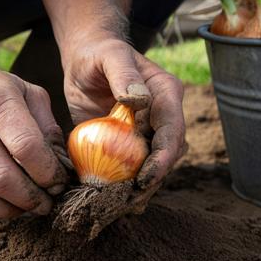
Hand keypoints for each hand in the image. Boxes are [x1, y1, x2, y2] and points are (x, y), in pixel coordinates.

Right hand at [0, 61, 67, 217]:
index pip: (25, 147)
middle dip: (32, 199)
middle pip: (1, 179)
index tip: (59, 181)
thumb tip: (63, 165)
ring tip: (28, 206)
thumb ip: (48, 127)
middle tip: (48, 201)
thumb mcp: (28, 93)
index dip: (48, 172)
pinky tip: (6, 202)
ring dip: (11, 210)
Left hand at [62, 37, 186, 189]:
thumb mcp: (110, 57)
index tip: (146, 177)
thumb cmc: (99, 53)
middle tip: (131, 201)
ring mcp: (148, 131)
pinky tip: (114, 203)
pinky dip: (125, 185)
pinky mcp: (130, 143)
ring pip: (153, 165)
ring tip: (122, 207)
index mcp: (166, 94)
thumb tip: (139, 99)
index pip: (173, 130)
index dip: (163, 157)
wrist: (87, 59)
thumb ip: (124, 75)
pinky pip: (133, 167)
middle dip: (153, 180)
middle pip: (167, 154)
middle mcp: (163, 116)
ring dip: (141, 188)